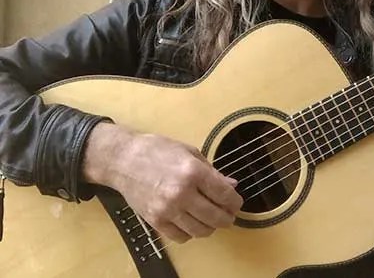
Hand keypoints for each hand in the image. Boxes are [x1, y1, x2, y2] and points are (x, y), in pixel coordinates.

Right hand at [83, 123, 243, 242]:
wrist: (124, 160)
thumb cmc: (159, 150)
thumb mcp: (191, 153)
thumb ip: (213, 172)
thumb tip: (232, 186)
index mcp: (193, 172)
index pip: (224, 195)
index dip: (235, 202)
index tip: (237, 203)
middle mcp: (181, 193)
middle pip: (215, 217)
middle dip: (227, 218)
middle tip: (229, 215)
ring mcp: (167, 209)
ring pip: (200, 230)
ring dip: (211, 228)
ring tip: (212, 220)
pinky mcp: (155, 221)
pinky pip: (180, 236)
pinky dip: (190, 233)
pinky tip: (192, 223)